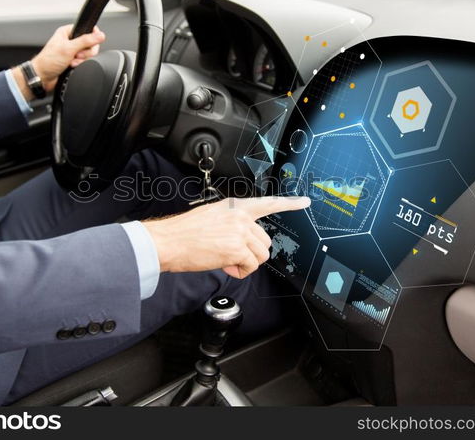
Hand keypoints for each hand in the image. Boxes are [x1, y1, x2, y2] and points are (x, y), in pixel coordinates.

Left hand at [11, 24, 105, 99]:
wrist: (42, 76)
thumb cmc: (48, 61)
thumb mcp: (68, 48)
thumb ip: (85, 41)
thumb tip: (100, 35)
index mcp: (67, 32)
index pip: (87, 29)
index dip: (92, 37)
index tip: (90, 43)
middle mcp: (70, 40)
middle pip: (90, 43)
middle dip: (85, 52)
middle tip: (76, 55)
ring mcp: (72, 51)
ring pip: (88, 54)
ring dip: (81, 60)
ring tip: (71, 61)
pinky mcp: (74, 61)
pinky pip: (84, 62)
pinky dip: (79, 65)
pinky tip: (71, 66)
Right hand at [143, 196, 310, 278]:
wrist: (169, 241)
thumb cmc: (183, 232)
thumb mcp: (210, 216)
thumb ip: (231, 224)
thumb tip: (240, 242)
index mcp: (234, 206)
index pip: (267, 203)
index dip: (289, 203)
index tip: (304, 202)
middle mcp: (240, 217)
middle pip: (265, 241)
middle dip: (251, 253)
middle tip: (231, 256)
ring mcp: (240, 232)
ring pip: (261, 255)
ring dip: (246, 263)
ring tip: (226, 261)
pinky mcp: (237, 249)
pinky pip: (251, 266)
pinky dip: (240, 271)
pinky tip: (225, 266)